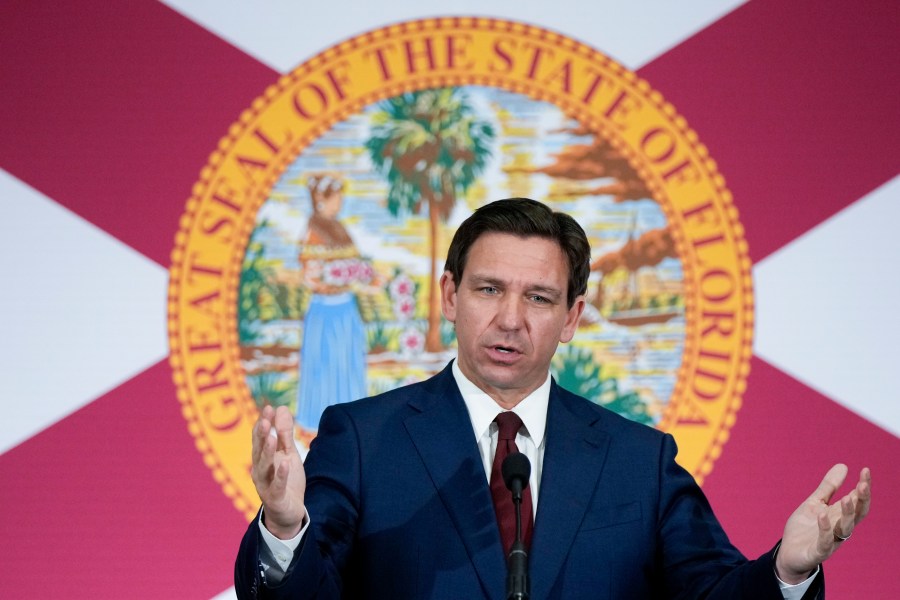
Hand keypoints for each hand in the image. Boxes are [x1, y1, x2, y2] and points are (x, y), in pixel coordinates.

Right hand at [251, 405, 306, 538]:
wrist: (288, 513)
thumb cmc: (286, 481)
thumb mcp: (288, 454)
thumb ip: (285, 434)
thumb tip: (281, 408)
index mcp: (262, 458)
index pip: (260, 438)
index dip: (264, 423)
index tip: (269, 407)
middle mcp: (259, 470)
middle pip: (258, 450)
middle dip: (261, 435)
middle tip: (266, 419)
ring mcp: (265, 484)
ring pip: (264, 467)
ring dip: (267, 451)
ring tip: (271, 436)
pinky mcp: (275, 498)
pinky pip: (277, 485)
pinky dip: (280, 474)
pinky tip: (285, 463)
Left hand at [776, 464, 871, 582]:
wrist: (789, 554)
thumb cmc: (804, 528)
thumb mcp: (815, 503)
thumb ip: (828, 487)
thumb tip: (844, 465)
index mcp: (840, 516)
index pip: (857, 501)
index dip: (863, 487)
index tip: (865, 470)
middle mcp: (839, 528)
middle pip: (857, 515)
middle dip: (862, 500)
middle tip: (863, 484)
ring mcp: (831, 541)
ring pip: (845, 528)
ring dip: (847, 514)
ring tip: (847, 497)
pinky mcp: (818, 552)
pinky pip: (825, 542)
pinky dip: (825, 529)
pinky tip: (822, 515)